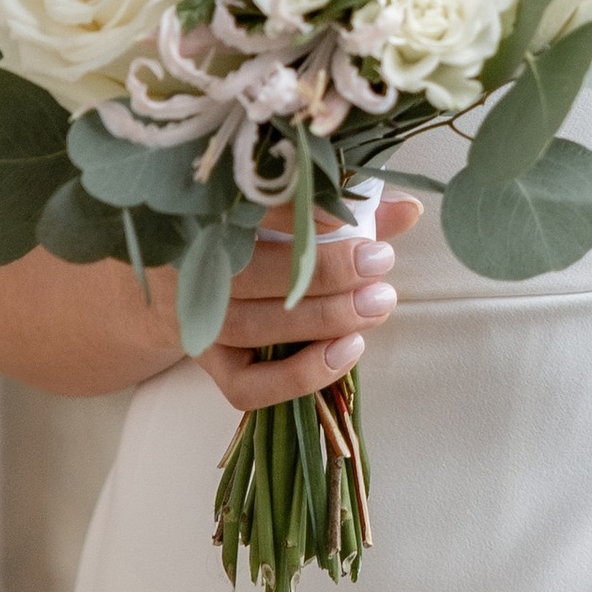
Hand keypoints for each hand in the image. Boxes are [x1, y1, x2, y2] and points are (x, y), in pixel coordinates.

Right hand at [198, 192, 423, 415]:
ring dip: (322, 320)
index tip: (346, 215)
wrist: (183, 282)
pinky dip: (299, 375)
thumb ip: (346, 206)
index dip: (296, 210)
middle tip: (380, 264)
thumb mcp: (295, 211)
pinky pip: (245, 386)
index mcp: (207, 212)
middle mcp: (190, 266)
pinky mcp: (208, 363)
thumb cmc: (254, 233)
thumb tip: (409, 210)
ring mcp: (195, 319)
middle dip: (323, 272)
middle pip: (249, 273)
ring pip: (250, 327)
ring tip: (377, 305)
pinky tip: (347, 351)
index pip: (246, 206)